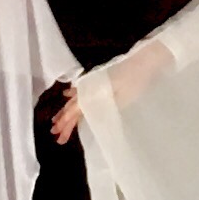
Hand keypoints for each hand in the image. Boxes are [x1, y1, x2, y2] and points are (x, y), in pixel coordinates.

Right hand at [47, 43, 166, 145]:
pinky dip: (73, 95)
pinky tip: (67, 95)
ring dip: (65, 110)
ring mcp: (93, 83)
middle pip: (72, 106)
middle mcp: (88, 88)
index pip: (74, 112)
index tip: (59, 137)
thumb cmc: (135, 82)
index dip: (66, 125)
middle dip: (63, 120)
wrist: (144, 62)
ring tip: (56, 120)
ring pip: (75, 99)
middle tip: (54, 133)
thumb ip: (99, 105)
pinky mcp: (99, 80)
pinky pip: (81, 90)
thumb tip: (80, 111)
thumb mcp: (119, 99)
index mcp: (92, 93)